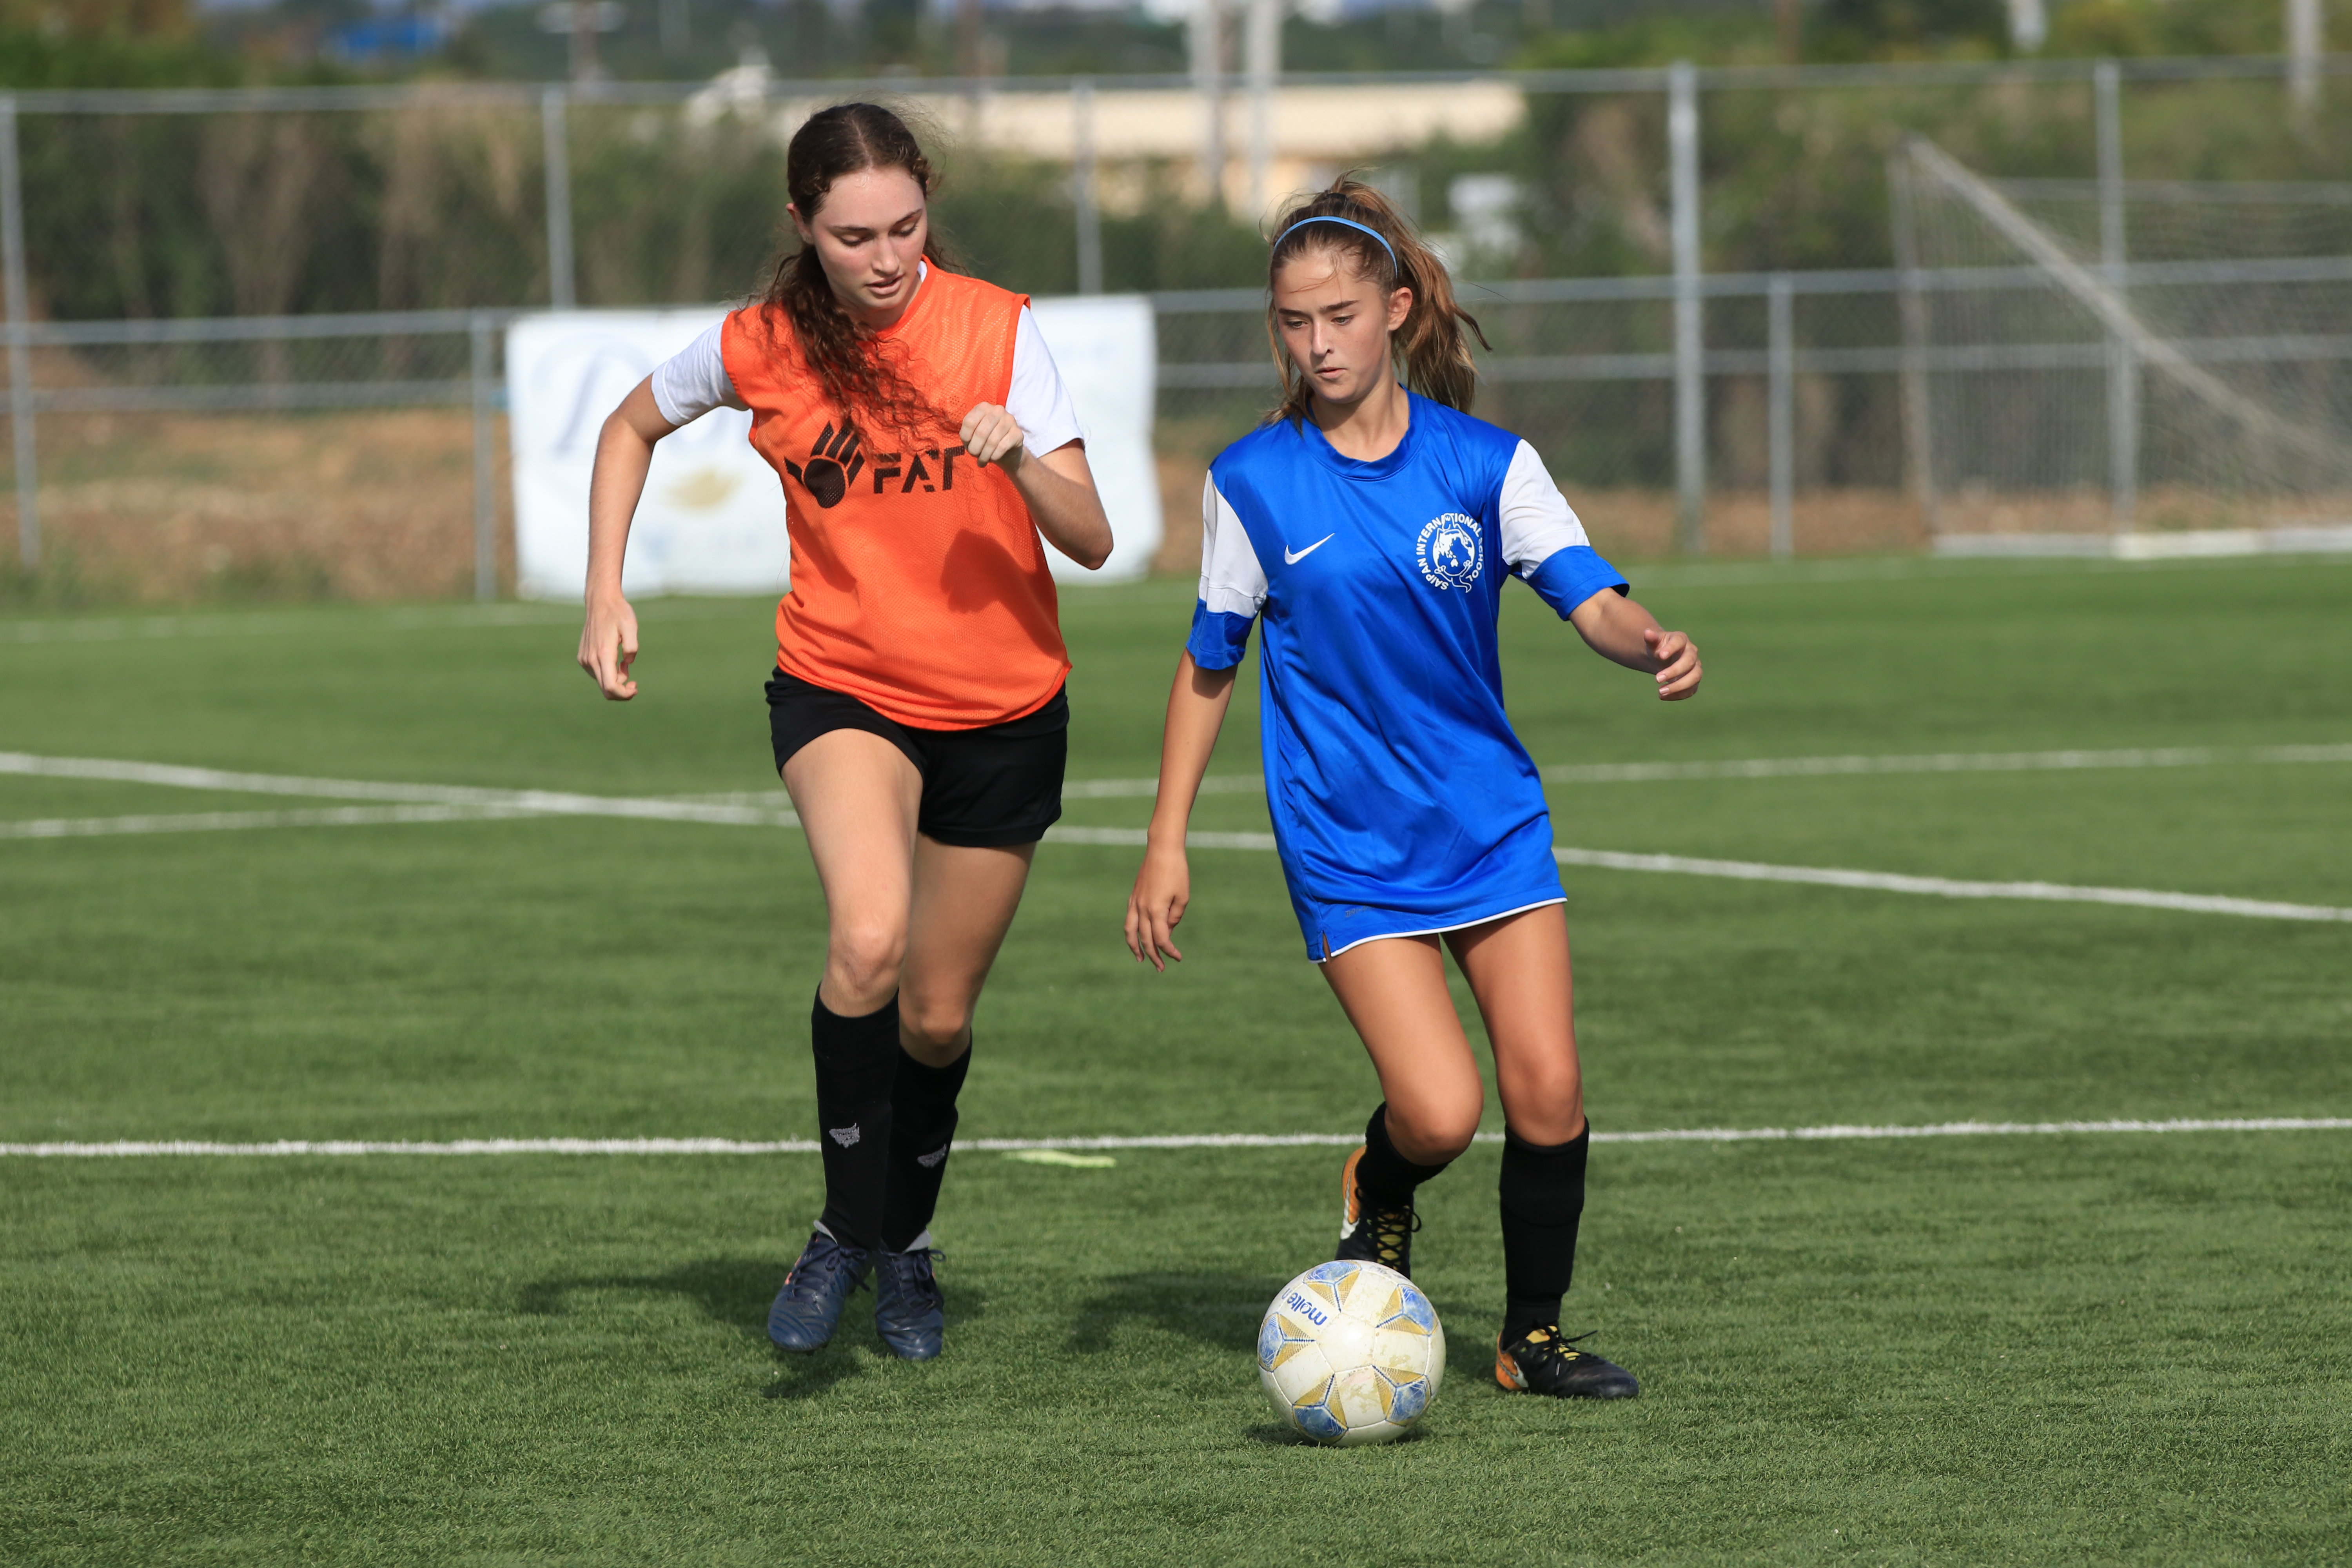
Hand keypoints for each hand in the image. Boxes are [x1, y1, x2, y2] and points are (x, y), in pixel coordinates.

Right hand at [578, 592, 639, 699]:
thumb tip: (627, 663)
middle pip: (605, 689)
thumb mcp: (631, 626)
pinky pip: (597, 674)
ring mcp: (584, 659)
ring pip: (601, 682)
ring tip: (624, 664)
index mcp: (603, 654)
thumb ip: (632, 646)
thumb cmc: (618, 613)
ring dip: (615, 680)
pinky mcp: (582, 657)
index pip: (611, 687)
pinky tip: (616, 660)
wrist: (600, 602)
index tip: (635, 688)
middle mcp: (591, 659)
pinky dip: (608, 673)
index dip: (624, 694)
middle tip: (634, 684)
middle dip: (622, 691)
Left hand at [959, 402, 1025, 473]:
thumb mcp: (971, 435)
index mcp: (983, 407)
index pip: (969, 422)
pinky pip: (1003, 447)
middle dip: (975, 448)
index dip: (966, 438)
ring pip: (992, 441)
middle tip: (975, 456)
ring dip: (984, 455)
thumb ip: (966, 435)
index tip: (967, 445)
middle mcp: (997, 410)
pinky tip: (993, 458)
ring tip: (982, 461)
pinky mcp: (1018, 433)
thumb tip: (968, 443)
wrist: (1006, 450)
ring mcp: (1009, 420)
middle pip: (981, 432)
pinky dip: (995, 456)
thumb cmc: (984, 441)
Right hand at [1124, 841, 1192, 970]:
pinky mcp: (1133, 896)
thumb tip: (1167, 931)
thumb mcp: (1182, 896)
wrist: (1162, 849)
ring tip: (1140, 959)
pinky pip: (1129, 919)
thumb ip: (1174, 917)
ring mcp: (1135, 903)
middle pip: (1146, 940)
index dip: (1169, 951)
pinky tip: (1136, 936)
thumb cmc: (1177, 871)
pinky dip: (1131, 932)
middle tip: (1161, 968)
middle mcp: (1142, 909)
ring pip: (1130, 932)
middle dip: (1153, 956)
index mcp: (1156, 910)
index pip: (1161, 939)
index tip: (1178, 957)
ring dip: (1134, 947)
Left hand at [1644, 627, 1700, 700]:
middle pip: (1689, 661)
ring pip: (1695, 676)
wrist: (1663, 659)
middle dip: (1674, 671)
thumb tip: (1647, 633)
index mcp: (1681, 639)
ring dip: (1679, 686)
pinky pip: (1691, 689)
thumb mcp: (1653, 643)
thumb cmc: (1658, 649)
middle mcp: (1691, 652)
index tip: (1660, 656)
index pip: (1679, 641)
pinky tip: (1663, 697)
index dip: (1672, 648)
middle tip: (1656, 679)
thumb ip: (1651, 639)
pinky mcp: (1694, 680)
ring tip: (1660, 692)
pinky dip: (1678, 695)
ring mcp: (1695, 667)